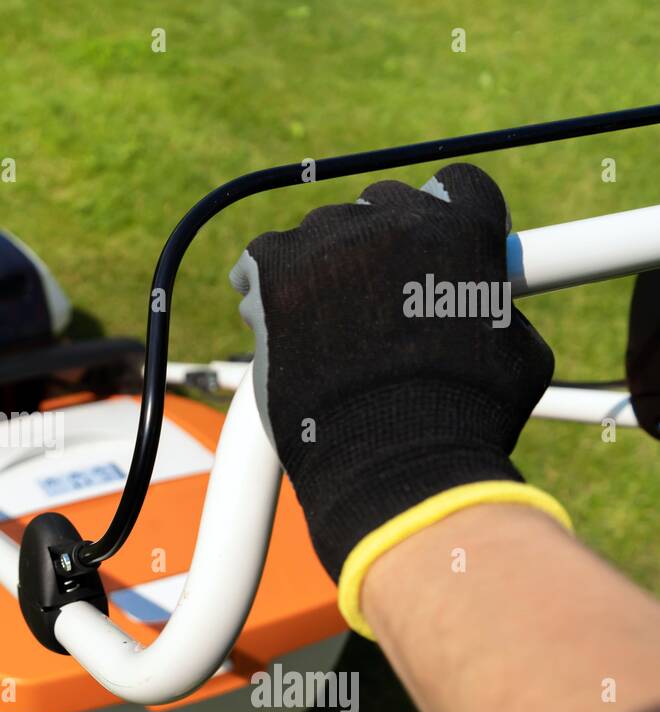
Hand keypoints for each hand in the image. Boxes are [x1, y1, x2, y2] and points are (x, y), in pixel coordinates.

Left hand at [229, 163, 567, 630]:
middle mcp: (396, 219)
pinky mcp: (276, 271)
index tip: (429, 250)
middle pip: (379, 206)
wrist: (395, 458)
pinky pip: (261, 258)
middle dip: (376, 244)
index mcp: (465, 227)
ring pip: (318, 235)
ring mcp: (331, 242)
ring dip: (320, 269)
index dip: (442, 217)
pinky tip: (269, 316)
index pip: (454, 185)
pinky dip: (263, 284)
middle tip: (370, 297)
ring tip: (320, 328)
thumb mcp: (518, 354)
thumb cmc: (465, 418)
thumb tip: (497, 312)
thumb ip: (501, 311)